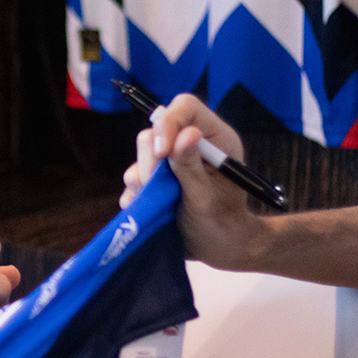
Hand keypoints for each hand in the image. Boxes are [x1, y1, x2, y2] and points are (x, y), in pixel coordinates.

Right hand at [119, 93, 268, 271]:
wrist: (218, 250)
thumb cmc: (224, 224)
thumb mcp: (208, 198)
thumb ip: (192, 167)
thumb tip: (186, 134)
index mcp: (214, 139)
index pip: (186, 108)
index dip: (169, 123)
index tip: (161, 153)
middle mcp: (190, 143)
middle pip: (156, 129)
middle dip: (152, 160)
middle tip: (157, 186)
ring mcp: (170, 161)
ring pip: (141, 153)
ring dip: (144, 179)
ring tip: (158, 203)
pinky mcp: (155, 179)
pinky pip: (133, 176)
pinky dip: (136, 194)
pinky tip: (150, 210)